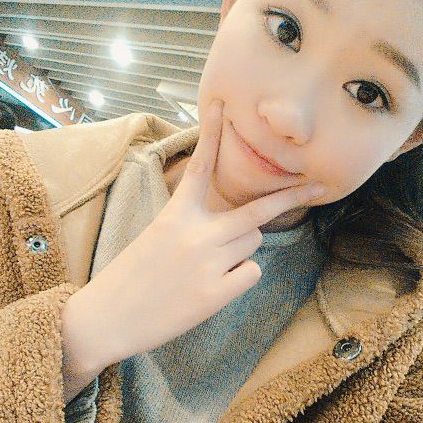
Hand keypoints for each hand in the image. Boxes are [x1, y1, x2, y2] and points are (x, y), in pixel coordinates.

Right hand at [62, 99, 326, 380]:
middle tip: (317, 185)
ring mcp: (207, 263)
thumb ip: (192, 224)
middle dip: (289, 198)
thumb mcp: (156, 237)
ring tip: (208, 267)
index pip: (200, 166)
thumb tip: (237, 229)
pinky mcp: (214, 294)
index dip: (212, 134)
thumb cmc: (130, 276)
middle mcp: (195, 233)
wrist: (105, 318)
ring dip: (240, 251)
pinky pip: (251, 273)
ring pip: (252, 243)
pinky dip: (238, 279)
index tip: (221, 104)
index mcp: (175, 214)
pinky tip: (211, 289)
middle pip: (256, 212)